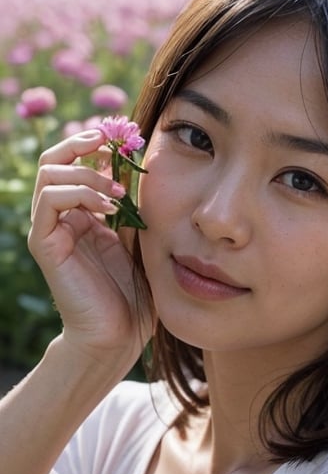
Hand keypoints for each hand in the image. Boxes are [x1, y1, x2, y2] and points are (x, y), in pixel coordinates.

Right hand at [28, 130, 151, 369]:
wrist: (120, 334)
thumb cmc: (134, 293)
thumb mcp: (138, 238)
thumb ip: (131, 205)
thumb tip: (137, 166)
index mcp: (81, 213)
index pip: (74, 161)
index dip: (96, 144)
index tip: (125, 138)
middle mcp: (61, 217)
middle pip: (55, 159)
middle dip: (84, 145)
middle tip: (113, 146)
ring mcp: (49, 230)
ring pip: (50, 173)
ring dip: (87, 172)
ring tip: (118, 191)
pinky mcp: (45, 244)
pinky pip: (50, 200)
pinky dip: (81, 193)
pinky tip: (109, 208)